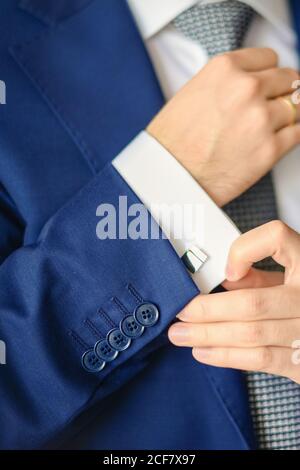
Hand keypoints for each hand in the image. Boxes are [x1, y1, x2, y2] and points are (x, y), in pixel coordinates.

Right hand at [147, 48, 299, 206]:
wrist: (167, 178)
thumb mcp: (194, 92)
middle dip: (279, 93)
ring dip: (285, 117)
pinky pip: (298, 133)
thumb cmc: (173, 142)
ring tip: (266, 129)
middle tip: (267, 108)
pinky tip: (273, 142)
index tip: (265, 85)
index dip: (267, 74)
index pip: (269, 58)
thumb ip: (227, 82)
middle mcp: (246, 89)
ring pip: (296, 107)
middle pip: (288, 79)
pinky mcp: (270, 150)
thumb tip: (256, 83)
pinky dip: (290, 136)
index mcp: (225, 69)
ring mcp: (261, 119)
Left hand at [168, 221, 299, 383]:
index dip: (245, 250)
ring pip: (251, 334)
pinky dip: (226, 356)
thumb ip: (255, 276)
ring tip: (180, 334)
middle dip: (207, 309)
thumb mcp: (284, 279)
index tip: (225, 270)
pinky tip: (202, 352)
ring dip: (208, 335)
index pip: (277, 238)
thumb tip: (219, 279)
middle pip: (251, 303)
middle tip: (179, 311)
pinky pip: (260, 360)